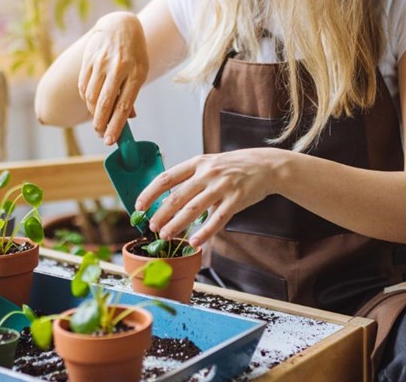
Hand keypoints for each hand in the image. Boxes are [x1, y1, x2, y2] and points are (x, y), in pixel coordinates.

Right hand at [78, 12, 147, 143]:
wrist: (119, 25)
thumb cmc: (134, 53)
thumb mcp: (141, 71)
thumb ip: (132, 94)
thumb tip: (128, 118)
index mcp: (136, 72)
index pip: (124, 105)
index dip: (116, 125)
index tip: (111, 140)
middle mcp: (118, 68)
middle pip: (105, 103)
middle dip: (101, 124)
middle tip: (101, 135)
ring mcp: (101, 63)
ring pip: (92, 97)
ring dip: (93, 113)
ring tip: (98, 120)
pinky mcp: (88, 60)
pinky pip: (84, 87)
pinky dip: (87, 99)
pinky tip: (92, 104)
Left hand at [135, 148, 288, 246]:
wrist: (266, 165)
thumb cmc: (234, 167)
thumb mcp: (210, 164)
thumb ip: (191, 178)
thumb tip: (167, 199)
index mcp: (197, 163)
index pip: (166, 178)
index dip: (150, 193)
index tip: (139, 206)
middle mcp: (207, 173)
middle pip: (177, 196)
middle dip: (161, 213)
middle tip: (152, 227)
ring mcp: (222, 186)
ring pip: (193, 209)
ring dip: (177, 224)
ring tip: (166, 235)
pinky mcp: (236, 200)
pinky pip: (217, 220)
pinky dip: (204, 233)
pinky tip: (194, 242)